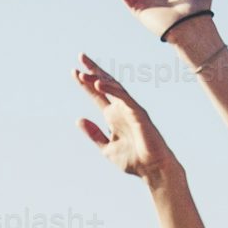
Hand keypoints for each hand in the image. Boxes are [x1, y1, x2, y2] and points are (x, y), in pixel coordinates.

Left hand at [75, 57, 175, 180]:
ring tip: (84, 73)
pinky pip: (123, 97)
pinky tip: (98, 84)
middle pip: (105, 85)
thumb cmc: (133, 160)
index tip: (74, 72)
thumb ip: (94, 134)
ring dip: (98, 79)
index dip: (85, 84)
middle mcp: (121, 109)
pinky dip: (111, 89)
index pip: (97, 95)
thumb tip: (79, 119)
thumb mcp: (106, 147)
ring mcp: (130, 109)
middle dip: (93, 71)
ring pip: (113, 88)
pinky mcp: (138, 113)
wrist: (152, 170)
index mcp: (113, 116)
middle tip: (80, 57)